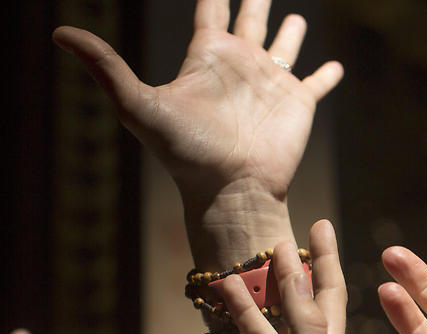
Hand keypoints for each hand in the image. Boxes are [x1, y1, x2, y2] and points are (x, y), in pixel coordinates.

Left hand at [53, 0, 343, 268]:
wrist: (230, 189)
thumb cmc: (186, 153)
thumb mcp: (139, 105)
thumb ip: (106, 67)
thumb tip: (58, 33)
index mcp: (208, 58)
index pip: (210, 11)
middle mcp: (241, 66)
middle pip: (249, 20)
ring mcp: (272, 84)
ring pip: (284, 46)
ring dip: (290, 32)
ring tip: (295, 18)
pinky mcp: (299, 105)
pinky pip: (316, 83)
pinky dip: (326, 75)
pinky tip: (334, 67)